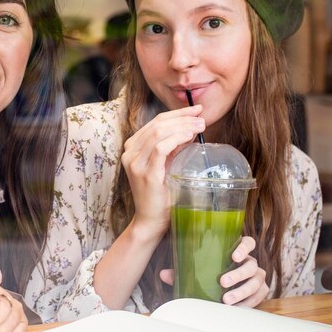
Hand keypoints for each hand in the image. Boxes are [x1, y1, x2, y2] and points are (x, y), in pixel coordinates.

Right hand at [121, 105, 204, 239]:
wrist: (150, 220)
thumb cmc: (160, 194)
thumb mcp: (164, 165)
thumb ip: (171, 148)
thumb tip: (190, 129)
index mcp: (132, 148)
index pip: (155, 122)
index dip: (176, 113)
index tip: (195, 110)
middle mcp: (129, 153)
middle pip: (157, 124)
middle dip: (182, 117)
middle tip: (201, 118)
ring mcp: (135, 163)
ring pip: (159, 133)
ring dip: (183, 126)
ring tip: (200, 126)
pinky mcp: (145, 173)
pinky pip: (161, 148)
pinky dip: (177, 138)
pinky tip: (190, 136)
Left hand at [159, 236, 268, 306]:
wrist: (223, 289)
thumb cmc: (209, 273)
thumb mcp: (196, 270)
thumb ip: (182, 270)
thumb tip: (164, 274)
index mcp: (237, 251)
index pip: (249, 242)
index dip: (244, 247)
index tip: (234, 256)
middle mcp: (250, 262)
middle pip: (251, 265)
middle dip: (238, 274)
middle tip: (222, 282)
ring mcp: (257, 277)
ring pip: (257, 282)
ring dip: (242, 291)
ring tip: (226, 300)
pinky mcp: (260, 291)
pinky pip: (260, 296)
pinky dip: (249, 302)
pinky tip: (237, 308)